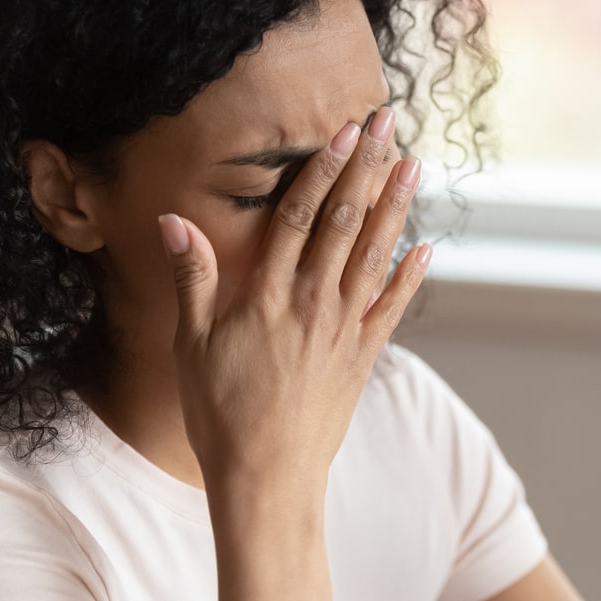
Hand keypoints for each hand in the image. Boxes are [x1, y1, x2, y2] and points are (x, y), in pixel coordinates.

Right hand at [157, 106, 429, 488]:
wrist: (267, 478)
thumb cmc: (219, 414)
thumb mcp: (192, 344)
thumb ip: (192, 278)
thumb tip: (173, 220)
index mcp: (267, 297)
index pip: (298, 218)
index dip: (322, 171)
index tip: (344, 132)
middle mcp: (313, 305)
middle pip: (344, 222)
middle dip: (367, 168)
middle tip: (388, 122)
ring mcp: (343, 330)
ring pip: (374, 255)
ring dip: (395, 207)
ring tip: (414, 164)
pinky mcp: (362, 358)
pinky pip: (392, 308)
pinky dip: (410, 276)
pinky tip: (426, 247)